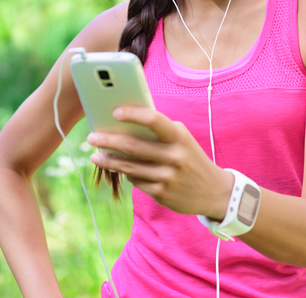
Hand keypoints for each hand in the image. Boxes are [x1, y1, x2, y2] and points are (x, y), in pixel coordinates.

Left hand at [87, 106, 232, 218]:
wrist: (214, 191)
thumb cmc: (190, 157)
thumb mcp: (182, 140)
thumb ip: (158, 132)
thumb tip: (123, 125)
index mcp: (179, 136)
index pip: (154, 120)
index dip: (133, 114)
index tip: (115, 112)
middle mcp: (174, 156)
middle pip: (133, 146)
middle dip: (108, 141)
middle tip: (91, 137)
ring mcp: (168, 176)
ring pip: (129, 167)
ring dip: (108, 160)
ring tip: (94, 156)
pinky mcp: (162, 193)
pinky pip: (136, 181)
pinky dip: (125, 174)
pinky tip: (117, 169)